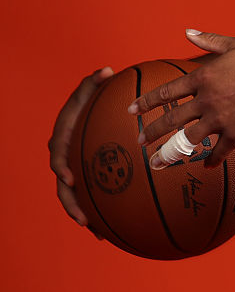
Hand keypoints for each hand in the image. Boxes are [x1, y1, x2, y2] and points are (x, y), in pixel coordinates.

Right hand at [49, 66, 113, 233]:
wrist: (93, 114)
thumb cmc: (91, 100)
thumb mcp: (90, 89)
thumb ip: (95, 81)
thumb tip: (106, 70)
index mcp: (63, 138)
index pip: (57, 154)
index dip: (60, 165)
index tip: (69, 176)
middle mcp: (65, 157)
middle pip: (62, 185)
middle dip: (70, 202)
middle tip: (83, 218)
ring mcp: (74, 169)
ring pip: (73, 196)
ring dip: (82, 213)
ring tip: (96, 231)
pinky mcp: (85, 177)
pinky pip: (89, 195)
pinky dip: (97, 211)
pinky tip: (111, 227)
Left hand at [129, 30, 234, 168]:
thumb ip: (211, 41)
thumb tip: (188, 32)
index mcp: (204, 77)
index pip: (168, 91)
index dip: (147, 101)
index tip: (132, 110)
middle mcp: (207, 100)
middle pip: (172, 118)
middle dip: (152, 131)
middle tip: (139, 141)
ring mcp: (220, 120)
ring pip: (187, 140)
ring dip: (169, 153)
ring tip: (158, 162)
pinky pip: (219, 151)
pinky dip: (212, 160)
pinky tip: (206, 166)